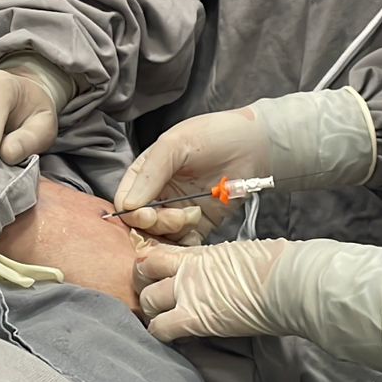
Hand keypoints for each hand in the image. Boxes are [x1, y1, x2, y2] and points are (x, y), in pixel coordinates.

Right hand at [113, 88, 379, 242]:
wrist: (256, 146)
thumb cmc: (214, 136)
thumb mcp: (176, 145)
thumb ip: (150, 174)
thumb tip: (128, 207)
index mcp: (146, 174)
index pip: (125, 200)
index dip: (132, 213)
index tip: (146, 214)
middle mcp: (158, 195)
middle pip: (141, 223)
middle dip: (157, 223)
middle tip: (179, 214)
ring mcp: (177, 211)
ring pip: (160, 236)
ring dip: (173, 231)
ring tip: (194, 214)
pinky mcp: (198, 226)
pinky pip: (183, 244)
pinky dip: (186, 245)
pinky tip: (197, 229)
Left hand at [134, 239, 288, 340]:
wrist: (290, 281)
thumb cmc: (278, 266)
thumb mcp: (241, 255)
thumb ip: (220, 264)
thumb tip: (224, 272)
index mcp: (200, 253)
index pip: (158, 254)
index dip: (152, 268)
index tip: (158, 279)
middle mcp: (188, 269)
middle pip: (143, 273)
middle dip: (146, 287)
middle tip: (158, 301)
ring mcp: (188, 292)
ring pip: (147, 301)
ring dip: (154, 313)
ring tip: (166, 321)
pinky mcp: (194, 318)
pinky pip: (160, 328)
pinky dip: (162, 334)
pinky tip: (174, 337)